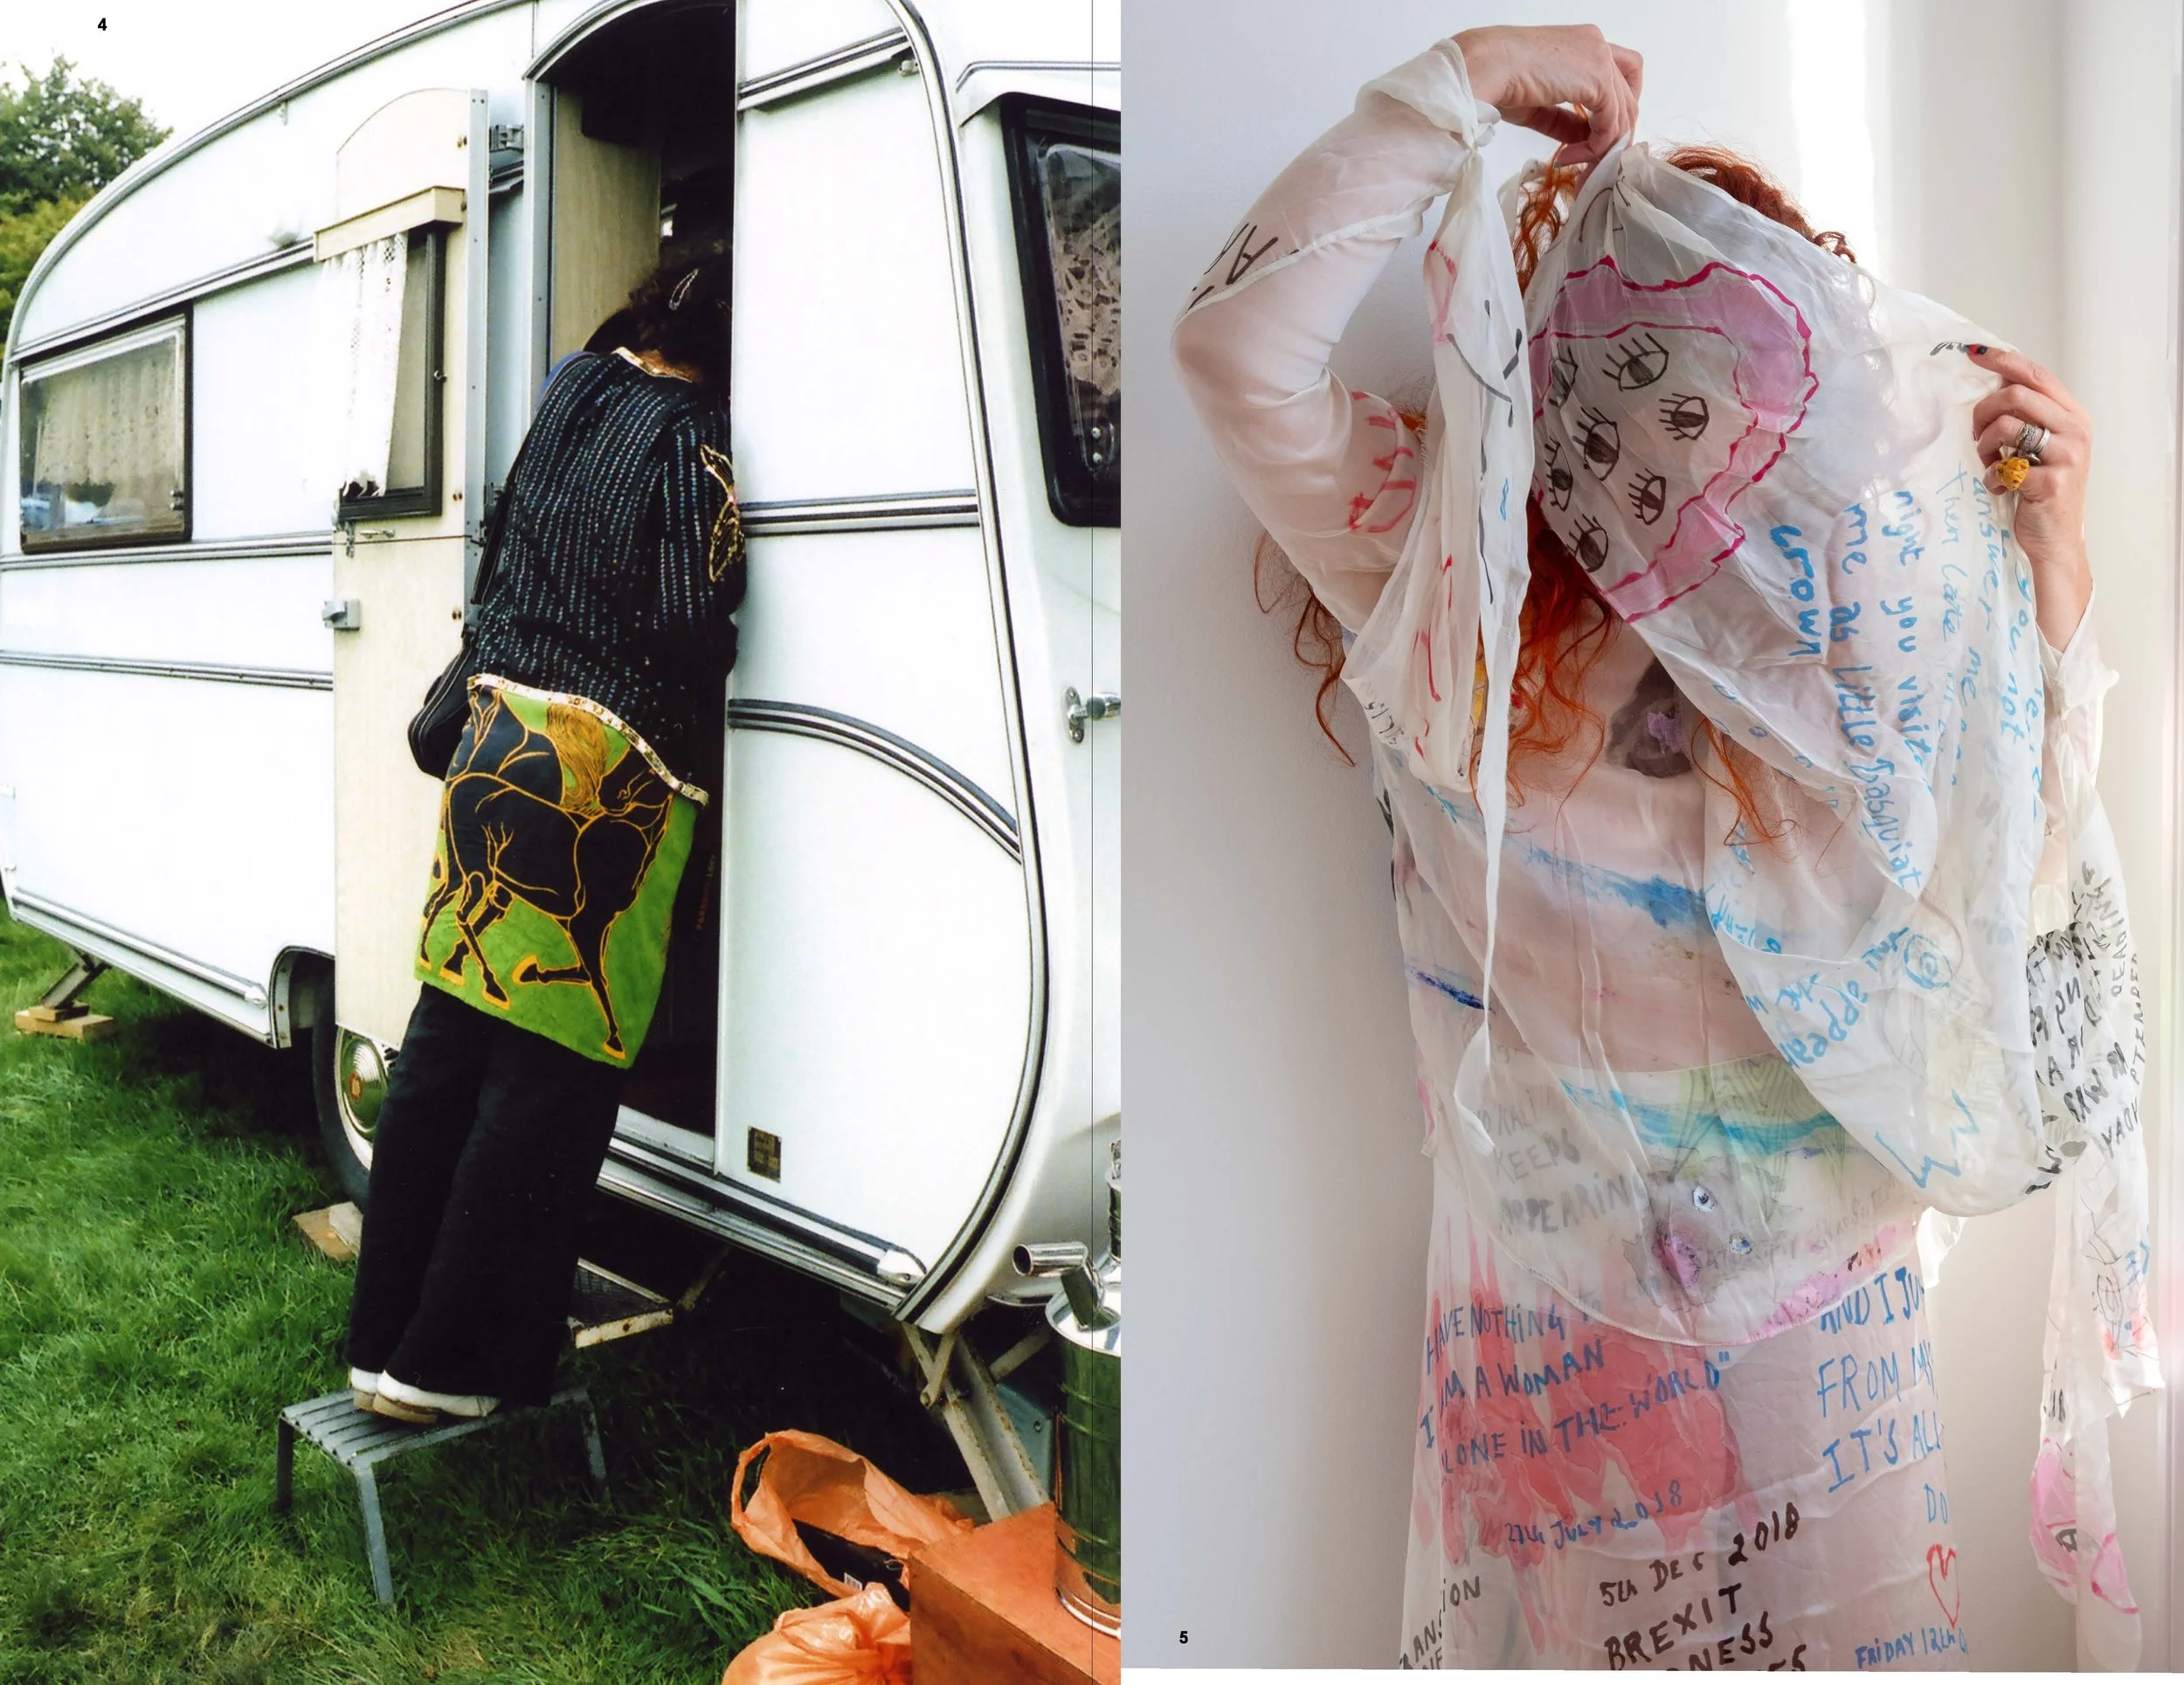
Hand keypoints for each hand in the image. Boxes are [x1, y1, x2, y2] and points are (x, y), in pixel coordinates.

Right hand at [1454, 24, 1642, 168]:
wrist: (1488, 68)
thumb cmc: (1498, 79)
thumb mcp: (1540, 104)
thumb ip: (1566, 119)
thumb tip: (1582, 139)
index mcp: (1583, 43)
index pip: (1620, 75)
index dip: (1614, 109)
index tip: (1595, 135)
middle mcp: (1597, 44)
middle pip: (1629, 96)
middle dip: (1614, 133)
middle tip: (1592, 160)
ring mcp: (1601, 59)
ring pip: (1624, 113)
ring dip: (1603, 146)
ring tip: (1577, 164)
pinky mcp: (1600, 78)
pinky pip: (1612, 123)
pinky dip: (1596, 147)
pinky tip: (1570, 156)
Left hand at [1968, 345, 2092, 647]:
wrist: (2055, 539)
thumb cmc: (2040, 490)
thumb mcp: (2038, 447)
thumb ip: (2026, 416)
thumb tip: (1991, 385)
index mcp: (2073, 415)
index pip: (2036, 375)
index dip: (2003, 361)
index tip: (1973, 354)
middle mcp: (2077, 429)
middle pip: (2015, 395)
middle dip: (1983, 412)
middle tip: (1975, 436)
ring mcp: (2069, 455)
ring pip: (2007, 425)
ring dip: (1985, 446)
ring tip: (1990, 464)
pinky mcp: (2053, 481)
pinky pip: (2005, 466)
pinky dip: (1992, 478)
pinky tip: (2000, 488)